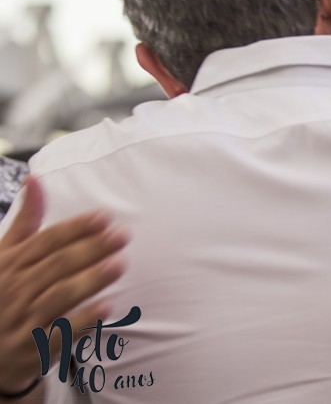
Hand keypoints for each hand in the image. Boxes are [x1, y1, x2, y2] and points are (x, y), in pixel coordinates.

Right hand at [0, 176, 127, 393]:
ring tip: (120, 264)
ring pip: (60, 295)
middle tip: (123, 236)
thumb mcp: (5, 256)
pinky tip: (108, 306)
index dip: (75, 228)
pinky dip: (84, 320)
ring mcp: (23, 319)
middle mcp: (15, 289)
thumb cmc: (2, 292)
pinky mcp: (33, 347)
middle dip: (91, 249)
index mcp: (10, 264)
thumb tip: (35, 178)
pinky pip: (60, 333)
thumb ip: (25, 221)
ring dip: (91, 280)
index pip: (46, 241)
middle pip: (57, 265)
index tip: (105, 217)